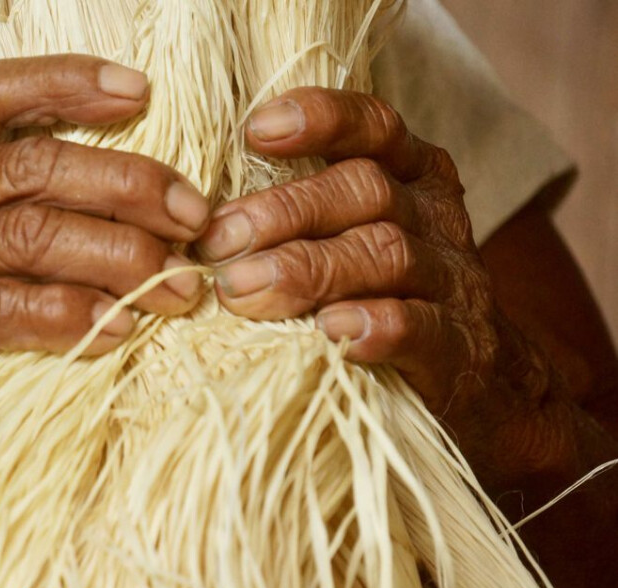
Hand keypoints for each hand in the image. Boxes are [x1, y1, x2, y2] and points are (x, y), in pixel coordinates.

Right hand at [0, 55, 207, 475]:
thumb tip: (58, 180)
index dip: (71, 84)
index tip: (139, 96)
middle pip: (37, 166)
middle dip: (131, 183)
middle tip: (193, 213)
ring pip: (35, 236)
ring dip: (123, 258)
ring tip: (179, 284)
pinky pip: (7, 311)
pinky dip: (72, 318)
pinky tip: (116, 331)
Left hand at [194, 87, 548, 473]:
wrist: (479, 383)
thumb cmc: (382, 297)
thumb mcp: (348, 240)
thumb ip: (294, 218)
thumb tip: (191, 220)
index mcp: (409, 177)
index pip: (373, 127)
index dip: (320, 120)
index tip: (255, 130)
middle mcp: (434, 217)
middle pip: (365, 190)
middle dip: (284, 211)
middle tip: (218, 241)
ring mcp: (452, 281)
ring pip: (387, 254)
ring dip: (309, 269)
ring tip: (244, 290)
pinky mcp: (459, 348)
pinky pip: (423, 327)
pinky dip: (377, 325)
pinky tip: (332, 331)